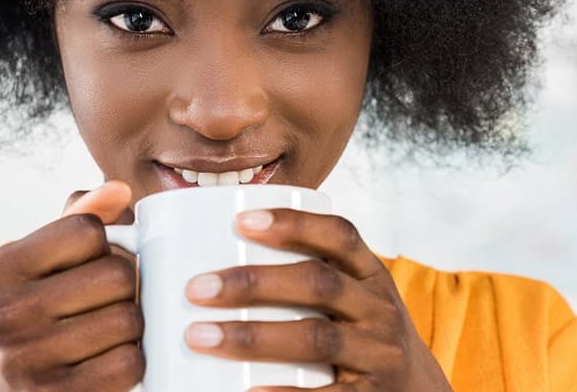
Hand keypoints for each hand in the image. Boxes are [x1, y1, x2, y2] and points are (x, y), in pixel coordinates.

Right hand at [0, 181, 143, 390]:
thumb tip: (119, 191)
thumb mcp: (39, 269)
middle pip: (116, 273)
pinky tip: (106, 364)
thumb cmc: (36, 324)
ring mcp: (24, 361)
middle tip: (104, 307)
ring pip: (128, 319)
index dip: (103, 249)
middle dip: (123, 290)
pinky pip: (128, 364)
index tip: (87, 271)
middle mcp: (1, 314)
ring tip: (105, 336)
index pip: (87, 230)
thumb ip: (76, 221)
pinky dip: (131, 364)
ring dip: (130, 329)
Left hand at [182, 209, 451, 390]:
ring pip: (315, 337)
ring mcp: (379, 356)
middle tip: (197, 288)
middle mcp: (380, 311)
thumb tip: (215, 262)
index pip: (340, 235)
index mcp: (371, 277)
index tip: (241, 220)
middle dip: (253, 282)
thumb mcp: (353, 300)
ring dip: (252, 335)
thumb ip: (305, 279)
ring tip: (200, 336)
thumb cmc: (361, 340)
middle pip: (318, 285)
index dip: (293, 222)